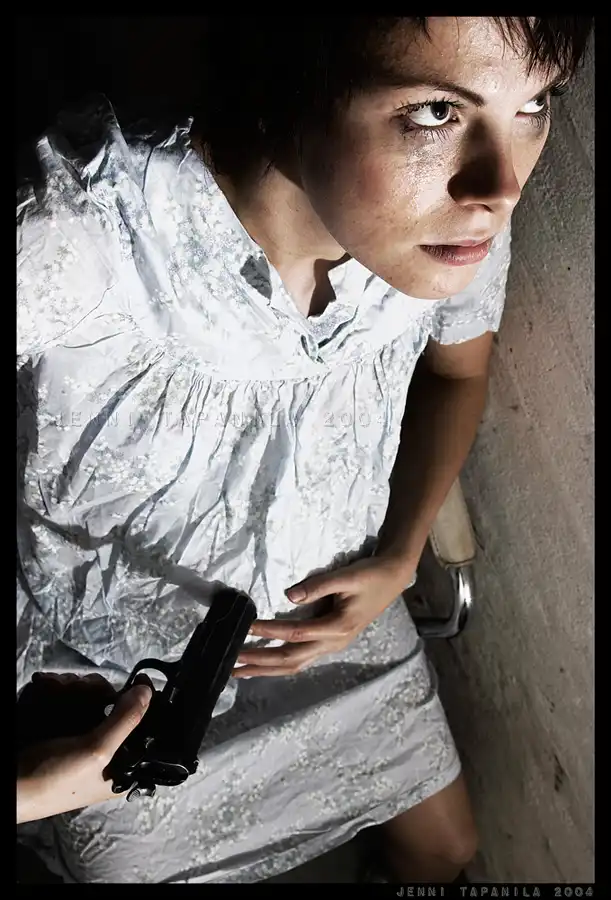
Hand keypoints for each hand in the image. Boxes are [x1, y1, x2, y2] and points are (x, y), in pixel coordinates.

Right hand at [17, 673, 151, 823]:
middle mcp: (107, 749)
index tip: (138, 679)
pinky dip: (62, 688)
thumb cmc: (55, 778)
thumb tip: (147, 691)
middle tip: (83, 685)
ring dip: (77, 685)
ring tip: (58, 685)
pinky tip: (49, 683)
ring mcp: (83, 736)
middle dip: (99, 689)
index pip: (147, 729)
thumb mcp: (95, 752)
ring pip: (92, 697)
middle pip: (117, 705)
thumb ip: (124, 722)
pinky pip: (71, 699)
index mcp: (124, 767)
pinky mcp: (64, 728)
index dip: (145, 704)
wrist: (9, 784)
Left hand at [233, 556, 413, 676]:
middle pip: (291, 659)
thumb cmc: (370, 575)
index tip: (247, 627)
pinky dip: (279, 664)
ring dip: (267, 669)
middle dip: (261, 662)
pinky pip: (301, 659)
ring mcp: (332, 646)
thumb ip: (318, 586)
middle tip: (233, 662)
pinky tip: (264, 665)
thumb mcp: (346, 576)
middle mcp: (334, 643)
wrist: (392, 579)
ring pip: (295, 664)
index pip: (296, 633)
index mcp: (338, 627)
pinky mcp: (329, 642)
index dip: (269, 632)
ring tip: (240, 671)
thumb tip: (290, 596)